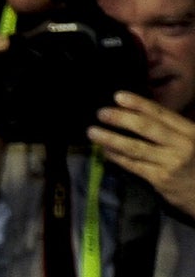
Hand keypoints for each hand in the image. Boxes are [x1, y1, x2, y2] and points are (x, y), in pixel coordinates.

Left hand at [91, 91, 194, 211]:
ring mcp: (171, 163)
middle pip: (147, 128)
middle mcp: (182, 145)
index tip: (119, 96)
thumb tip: (137, 113)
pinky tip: (105, 151)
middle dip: (122, 119)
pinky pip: (133, 165)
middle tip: (101, 113)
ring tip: (93, 132)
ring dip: (111, 139)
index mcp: (190, 131)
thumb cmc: (194, 162)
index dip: (139, 104)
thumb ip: (171, 129)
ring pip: (136, 148)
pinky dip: (117, 157)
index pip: (161, 114)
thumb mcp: (190, 140)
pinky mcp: (160, 180)